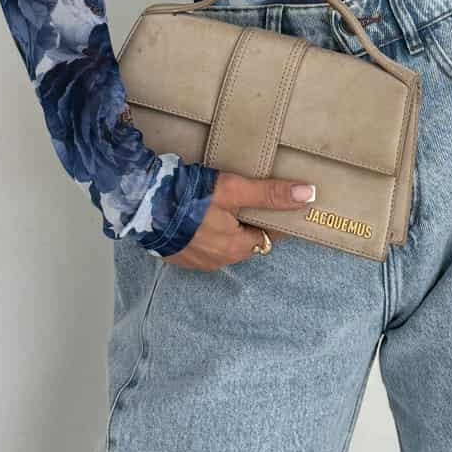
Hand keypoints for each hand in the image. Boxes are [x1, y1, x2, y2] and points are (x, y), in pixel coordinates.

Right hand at [161, 171, 315, 270]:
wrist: (142, 203)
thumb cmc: (191, 198)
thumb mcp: (235, 190)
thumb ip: (270, 194)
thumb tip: (309, 194)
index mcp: (235, 249)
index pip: (269, 234)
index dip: (277, 217)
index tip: (282, 201)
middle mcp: (218, 261)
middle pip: (246, 238)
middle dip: (251, 220)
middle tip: (252, 194)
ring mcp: (195, 259)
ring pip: (224, 241)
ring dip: (228, 225)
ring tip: (227, 199)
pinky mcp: (178, 252)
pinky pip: (203, 242)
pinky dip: (208, 228)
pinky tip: (203, 210)